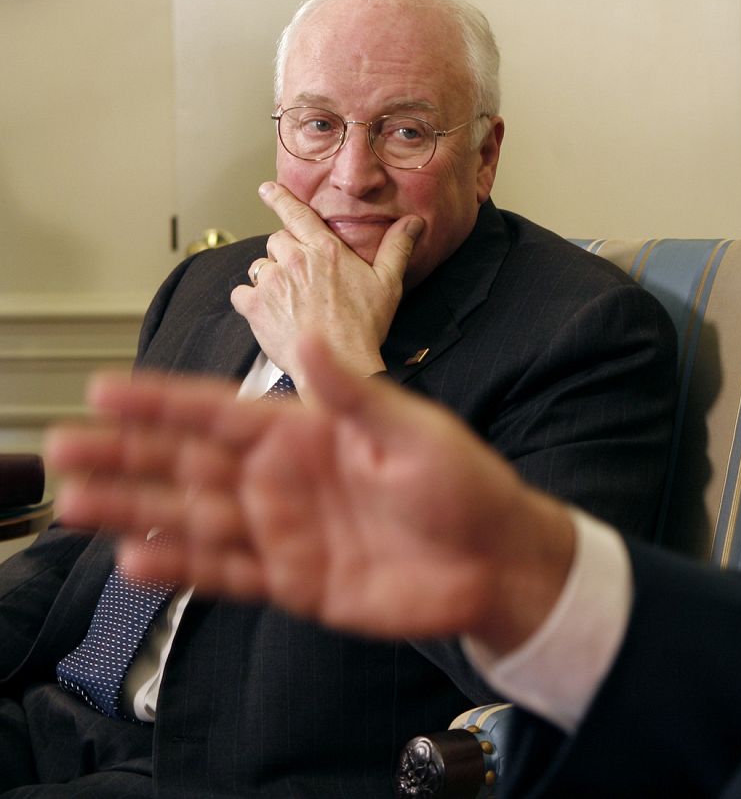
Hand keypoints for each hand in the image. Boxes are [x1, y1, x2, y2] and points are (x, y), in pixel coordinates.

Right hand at [48, 335, 575, 650]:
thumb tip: (308, 340)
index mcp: (308, 431)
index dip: (161, 401)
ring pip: (192, 518)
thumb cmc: (465, 484)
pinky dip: (182, 568)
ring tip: (76, 503)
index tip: (104, 389)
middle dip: (126, 453)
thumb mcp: (413, 430)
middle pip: (188, 462)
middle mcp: (284, 478)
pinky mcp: (293, 582)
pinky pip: (226, 573)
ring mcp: (284, 530)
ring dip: (134, 512)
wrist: (496, 560)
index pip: (220, 409)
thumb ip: (354, 394)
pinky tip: (135, 561)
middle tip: (62, 447)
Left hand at [230, 182, 422, 388]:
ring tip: (288, 298)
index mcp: (326, 250)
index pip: (297, 213)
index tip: (267, 188)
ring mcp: (272, 282)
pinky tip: (268, 312)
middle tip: (300, 275)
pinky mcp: (255, 306)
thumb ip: (397, 248)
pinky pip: (241, 293)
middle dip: (285, 252)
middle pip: (277, 240)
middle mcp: (295, 260)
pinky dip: (251, 300)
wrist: (339, 363)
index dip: (280, 198)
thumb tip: (413, 222)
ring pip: (259, 266)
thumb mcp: (388, 283)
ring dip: (270, 277)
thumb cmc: (365, 325)